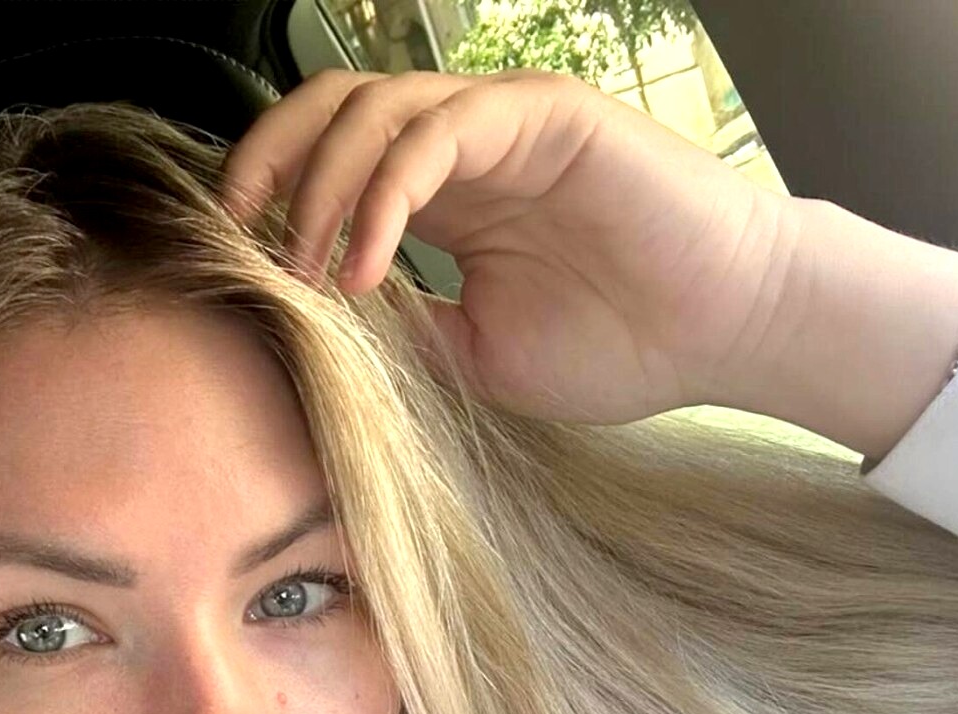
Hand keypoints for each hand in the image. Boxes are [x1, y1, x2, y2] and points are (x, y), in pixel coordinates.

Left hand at [220, 67, 797, 426]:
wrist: (722, 334)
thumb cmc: (618, 347)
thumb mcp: (475, 359)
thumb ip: (400, 333)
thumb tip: (311, 330)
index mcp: (444, 195)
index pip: (328, 161)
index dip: (271, 199)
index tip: (234, 266)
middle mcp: (463, 146)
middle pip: (330, 110)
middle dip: (267, 166)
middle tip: (237, 242)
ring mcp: (500, 123)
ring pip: (373, 110)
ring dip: (320, 190)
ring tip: (307, 273)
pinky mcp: (542, 117)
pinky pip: (437, 132)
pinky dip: (385, 196)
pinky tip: (366, 267)